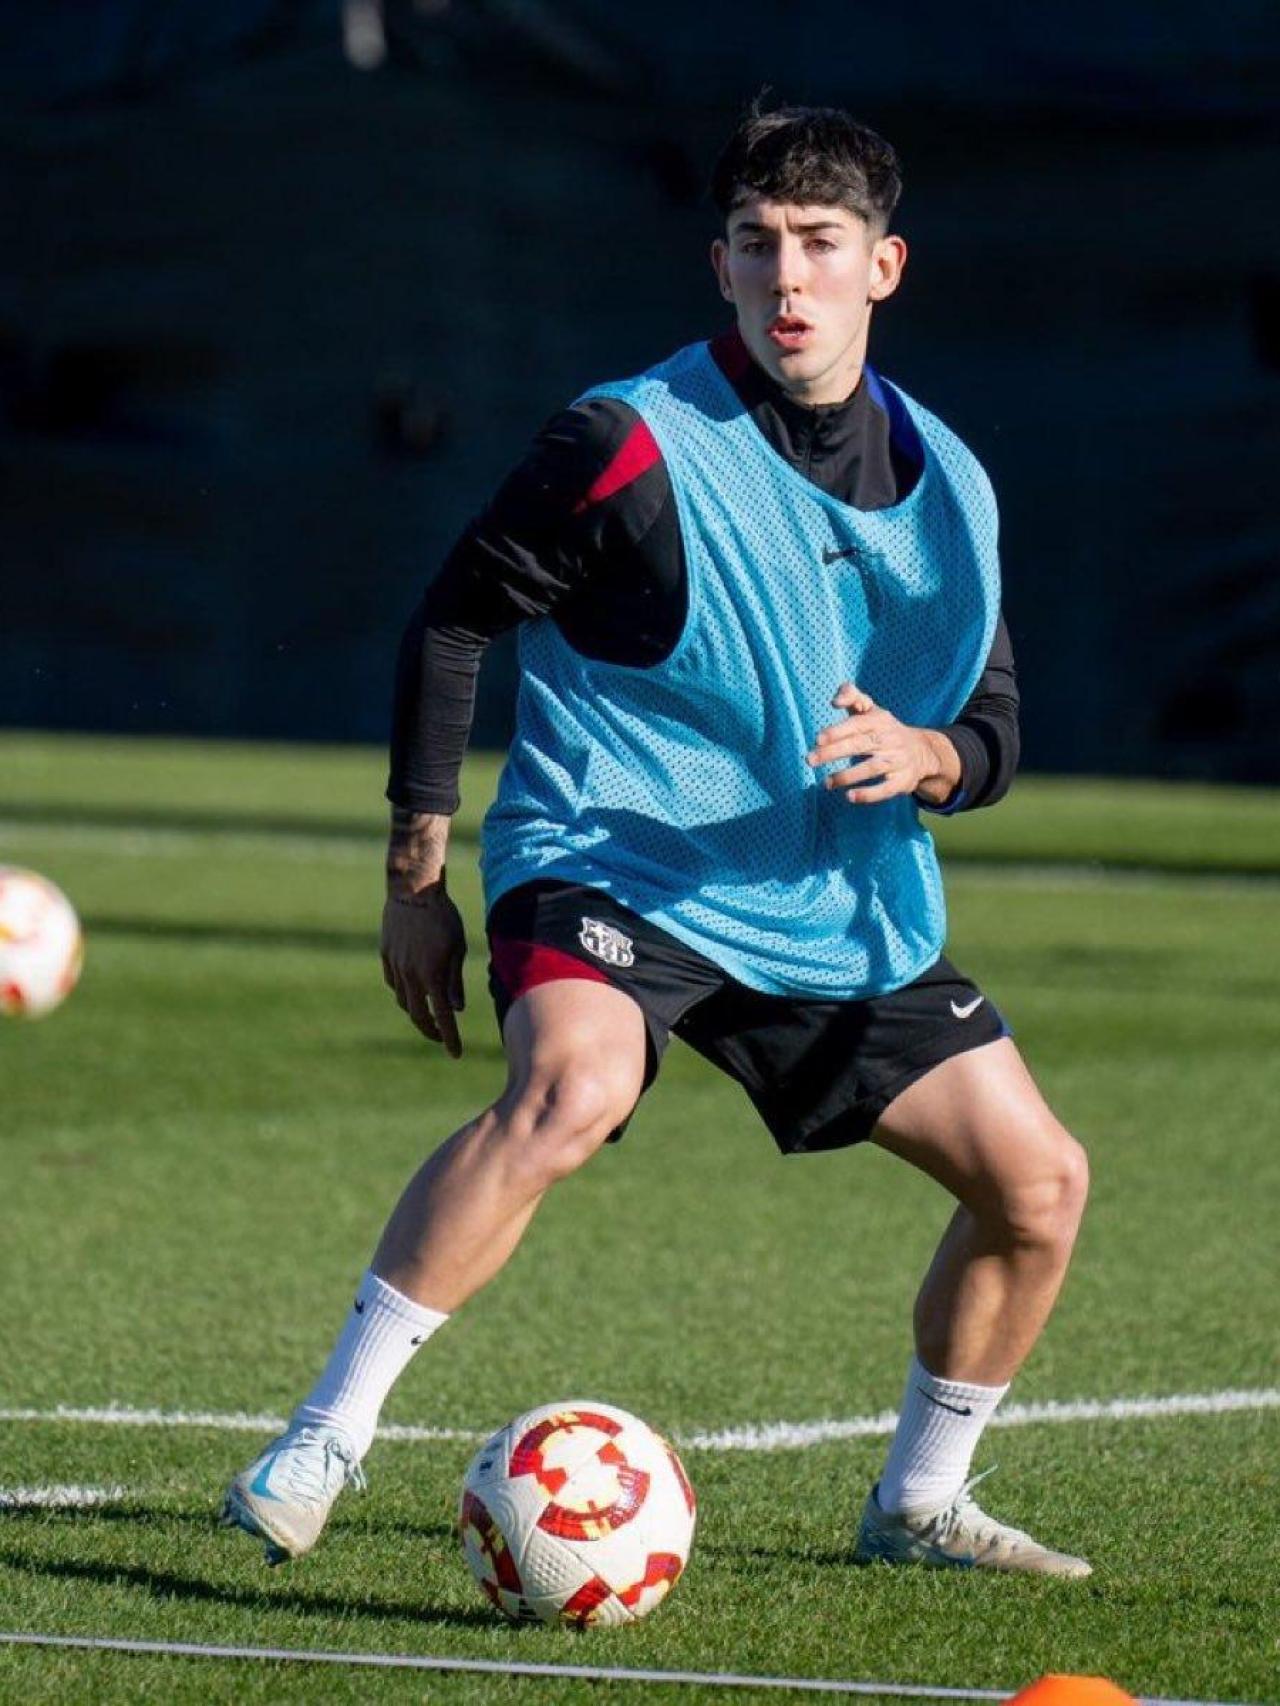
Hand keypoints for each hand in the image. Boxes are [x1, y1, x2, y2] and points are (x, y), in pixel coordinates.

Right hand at [380, 882, 466, 1055]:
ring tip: (429, 1013)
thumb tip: (456, 1009)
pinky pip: (393, 983)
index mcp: (431, 975)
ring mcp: (394, 966)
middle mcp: (409, 975)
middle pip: (417, 1015)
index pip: (442, 1016)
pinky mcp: (385, 955)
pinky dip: (404, 992)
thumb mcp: (457, 948)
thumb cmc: (443, 917)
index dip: (449, 1037)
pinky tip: (413, 990)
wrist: (413, 890)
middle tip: (441, 1037)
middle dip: (430, 1030)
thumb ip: (455, 980)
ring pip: (404, 1000)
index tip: (455, 1053)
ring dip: (417, 1011)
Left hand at [806, 682, 959, 805]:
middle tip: (810, 760)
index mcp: (880, 721)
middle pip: (860, 745)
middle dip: (834, 752)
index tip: (818, 739)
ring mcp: (897, 761)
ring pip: (872, 768)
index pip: (857, 724)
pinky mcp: (902, 781)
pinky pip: (886, 789)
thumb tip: (835, 701)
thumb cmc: (884, 729)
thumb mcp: (871, 709)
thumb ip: (852, 696)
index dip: (838, 731)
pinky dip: (869, 794)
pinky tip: (850, 797)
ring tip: (826, 783)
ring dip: (847, 776)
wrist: (922, 751)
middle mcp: (889, 740)